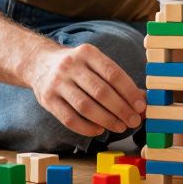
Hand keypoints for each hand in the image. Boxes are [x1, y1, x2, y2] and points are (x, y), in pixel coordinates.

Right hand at [25, 44, 144, 137]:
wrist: (40, 64)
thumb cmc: (77, 67)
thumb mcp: (95, 64)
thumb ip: (117, 80)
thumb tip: (142, 100)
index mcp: (87, 53)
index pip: (112, 73)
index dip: (129, 91)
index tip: (141, 106)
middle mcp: (71, 66)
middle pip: (100, 91)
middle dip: (121, 109)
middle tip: (134, 121)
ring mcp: (57, 83)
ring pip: (85, 106)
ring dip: (106, 120)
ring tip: (120, 127)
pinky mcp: (47, 100)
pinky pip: (69, 119)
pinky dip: (86, 127)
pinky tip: (99, 130)